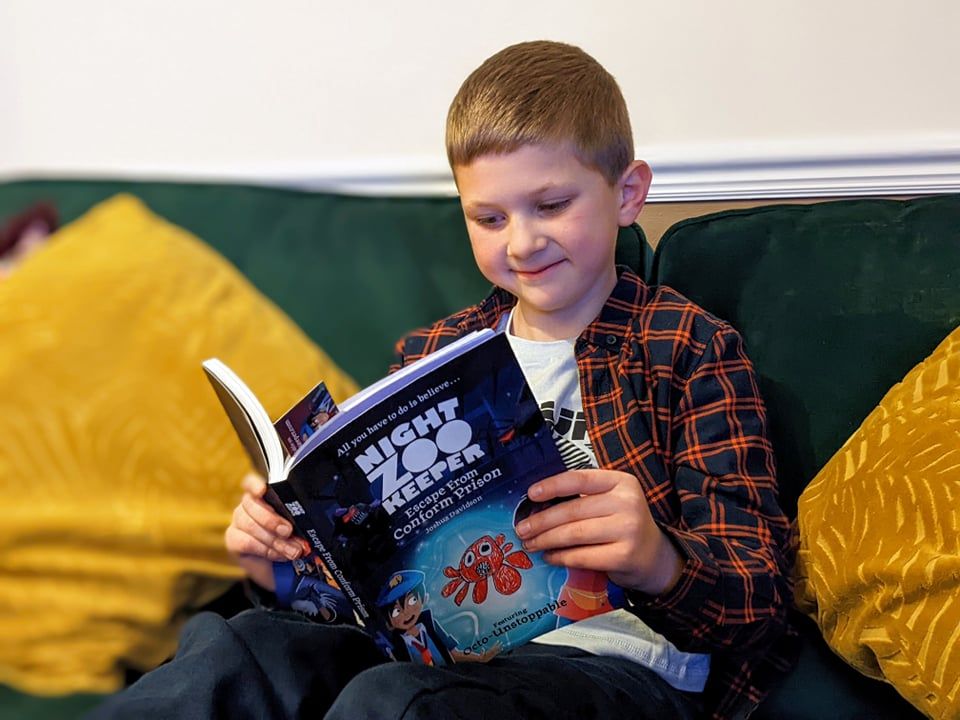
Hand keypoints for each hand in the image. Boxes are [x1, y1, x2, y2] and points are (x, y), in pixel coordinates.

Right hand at [224, 473, 307, 590]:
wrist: (277, 566)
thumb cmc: (289, 539)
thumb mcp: (296, 527)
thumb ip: (296, 521)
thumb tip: (304, 523)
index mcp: (264, 495)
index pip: (251, 483)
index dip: (254, 484)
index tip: (262, 490)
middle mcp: (248, 505)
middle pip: (252, 504)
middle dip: (273, 520)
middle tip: (288, 531)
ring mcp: (238, 521)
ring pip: (251, 525)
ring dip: (274, 540)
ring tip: (292, 550)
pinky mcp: (233, 539)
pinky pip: (246, 542)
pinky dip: (266, 550)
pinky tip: (278, 554)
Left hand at [514, 469, 683, 595]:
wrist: (654, 556)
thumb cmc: (622, 525)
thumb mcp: (610, 501)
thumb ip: (582, 498)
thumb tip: (536, 506)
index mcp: (621, 482)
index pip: (580, 479)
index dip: (553, 485)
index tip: (531, 494)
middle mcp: (627, 502)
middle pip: (573, 510)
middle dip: (542, 521)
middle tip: (522, 529)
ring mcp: (628, 529)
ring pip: (575, 533)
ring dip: (547, 540)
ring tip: (531, 543)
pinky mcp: (624, 556)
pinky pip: (582, 556)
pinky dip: (561, 557)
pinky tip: (550, 556)